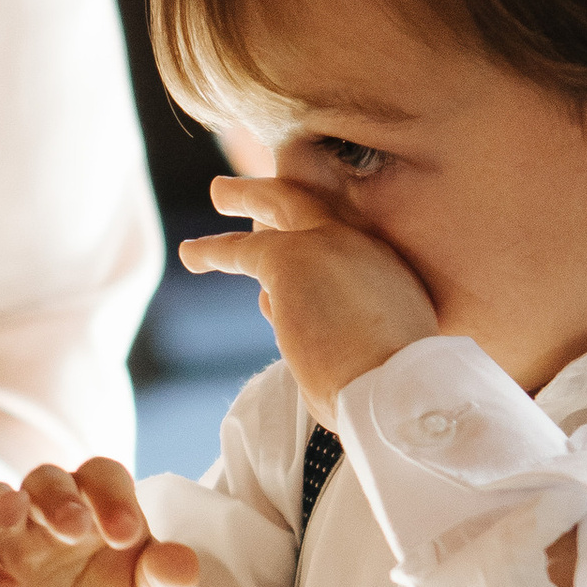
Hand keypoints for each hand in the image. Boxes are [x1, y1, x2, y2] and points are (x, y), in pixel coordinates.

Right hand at [0, 458, 200, 586]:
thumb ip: (165, 579)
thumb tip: (183, 562)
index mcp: (93, 507)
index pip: (102, 476)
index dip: (112, 496)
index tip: (127, 536)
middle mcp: (44, 514)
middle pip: (44, 478)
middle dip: (57, 498)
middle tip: (74, 528)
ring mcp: (2, 542)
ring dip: (1, 506)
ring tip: (12, 520)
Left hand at [178, 177, 436, 418]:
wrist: (396, 391)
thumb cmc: (391, 393)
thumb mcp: (379, 352)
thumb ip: (340, 329)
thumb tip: (292, 326)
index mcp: (391, 272)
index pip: (344, 242)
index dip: (316, 231)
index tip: (293, 229)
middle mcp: (363, 247)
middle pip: (312, 205)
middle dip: (271, 195)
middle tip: (236, 192)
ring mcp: (328, 246)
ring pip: (275, 212)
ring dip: (241, 212)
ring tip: (213, 215)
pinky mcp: (289, 261)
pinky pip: (240, 250)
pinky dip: (211, 250)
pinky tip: (190, 254)